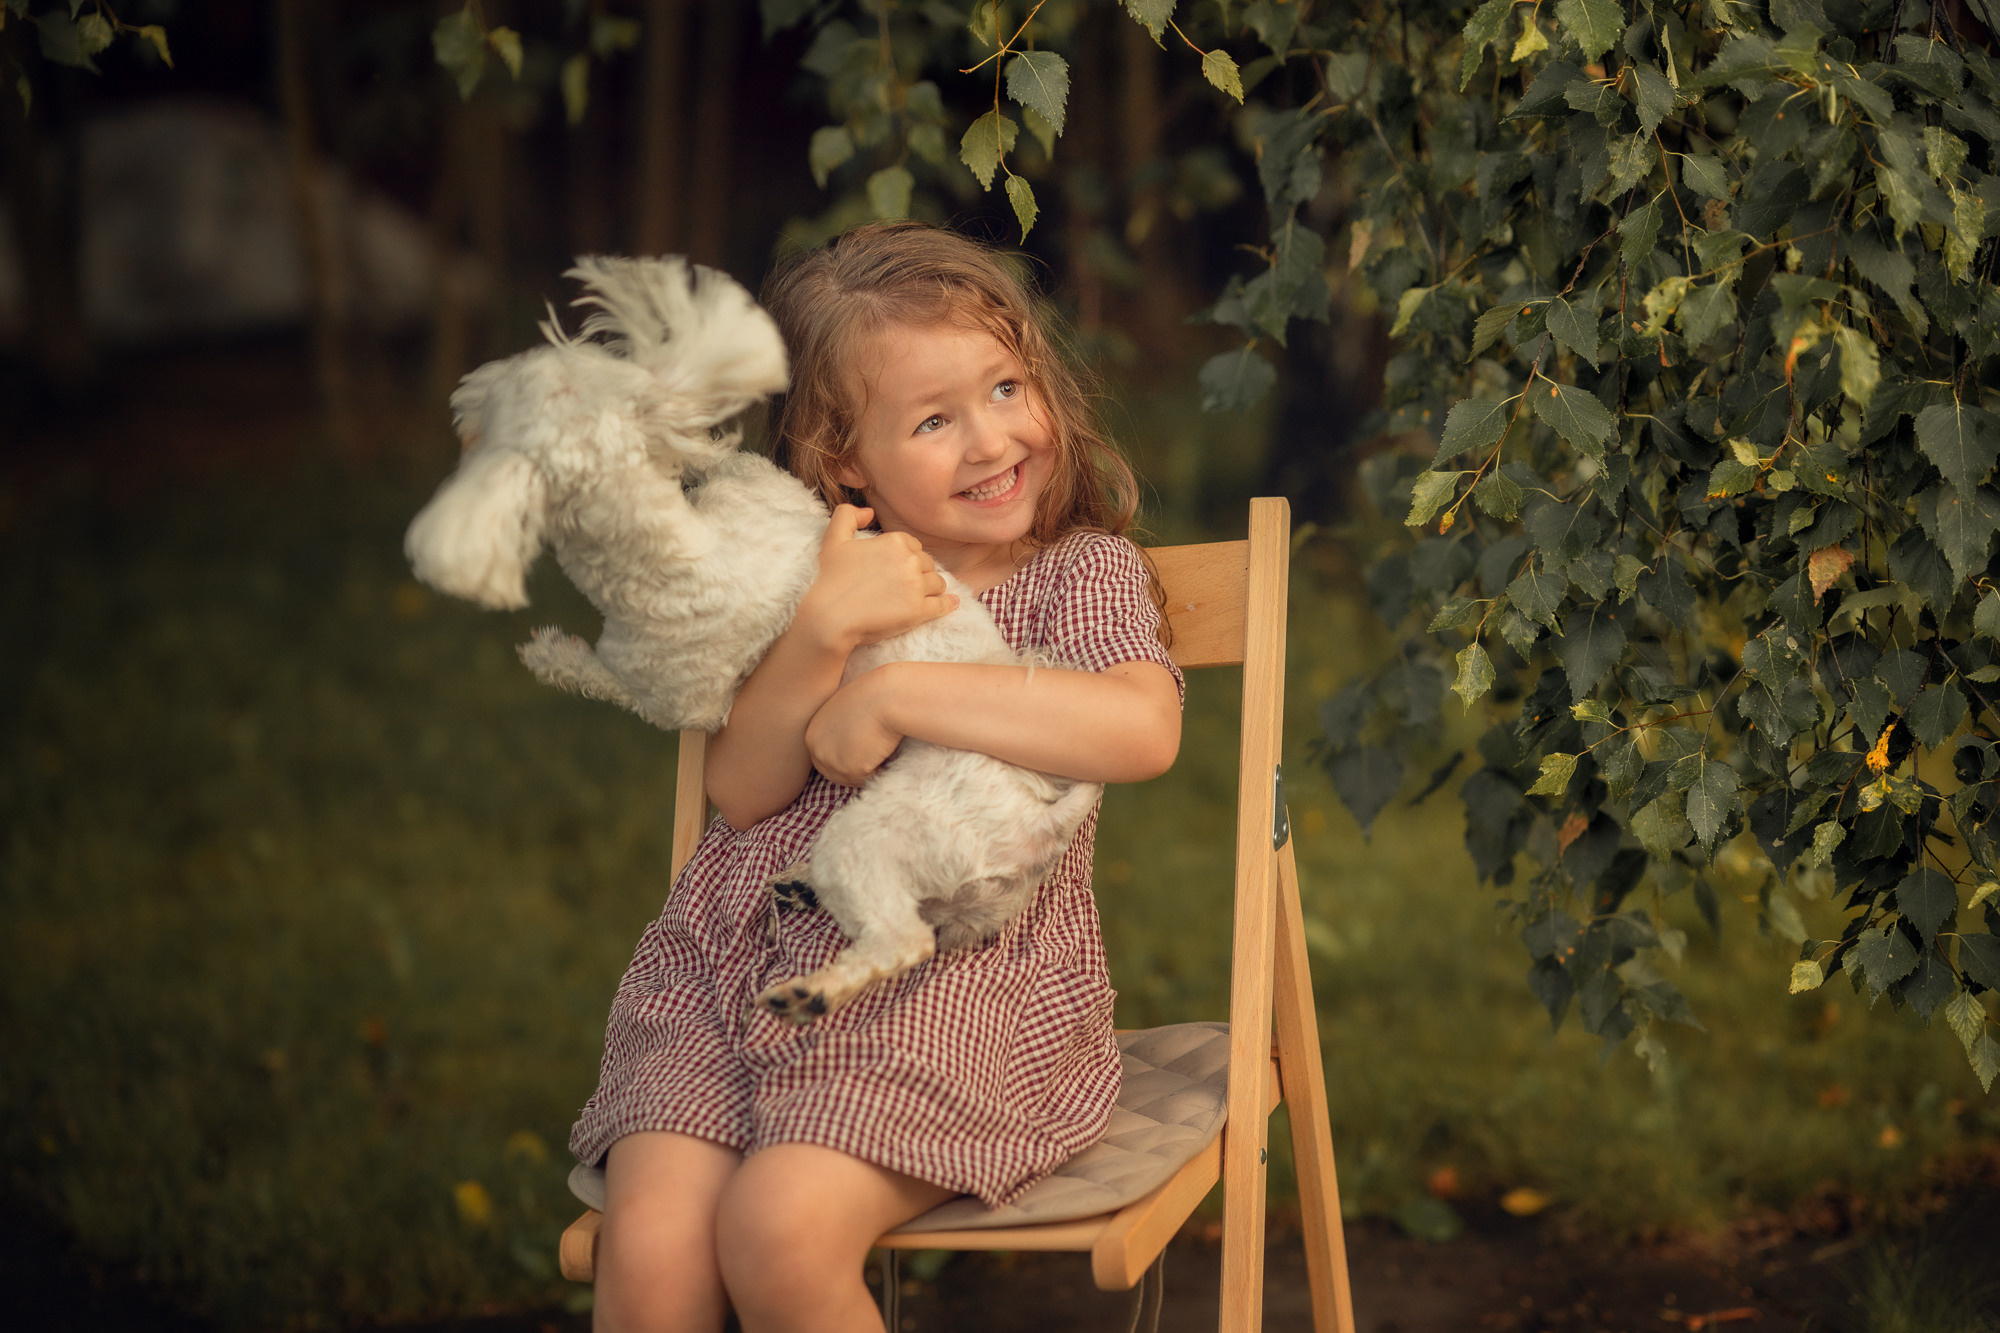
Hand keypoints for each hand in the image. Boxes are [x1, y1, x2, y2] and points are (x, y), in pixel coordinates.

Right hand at [796, 505, 957, 651]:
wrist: (829, 617)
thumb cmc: (829, 579)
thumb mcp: (833, 539)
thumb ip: (847, 515)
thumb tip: (869, 512)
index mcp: (894, 542)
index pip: (914, 546)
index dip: (907, 557)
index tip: (896, 568)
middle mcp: (910, 561)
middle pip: (927, 564)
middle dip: (920, 572)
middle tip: (905, 584)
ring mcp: (916, 587)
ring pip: (937, 583)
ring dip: (932, 588)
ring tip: (922, 595)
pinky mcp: (919, 611)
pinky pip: (942, 605)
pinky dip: (947, 604)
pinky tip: (950, 603)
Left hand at [805, 669, 903, 785]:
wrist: (888, 696)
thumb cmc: (873, 695)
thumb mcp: (845, 711)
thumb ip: (840, 729)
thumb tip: (851, 744)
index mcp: (812, 732)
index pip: (824, 758)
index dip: (845, 758)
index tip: (862, 753)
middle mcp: (816, 748)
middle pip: (834, 774)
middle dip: (854, 770)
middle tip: (874, 756)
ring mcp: (831, 760)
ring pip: (851, 779)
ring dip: (867, 769)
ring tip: (881, 747)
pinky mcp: (850, 769)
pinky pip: (867, 778)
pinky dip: (879, 769)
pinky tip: (885, 749)